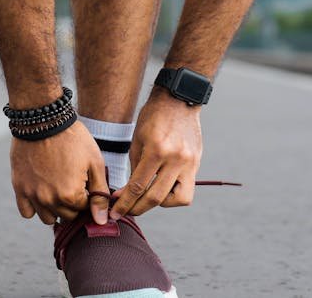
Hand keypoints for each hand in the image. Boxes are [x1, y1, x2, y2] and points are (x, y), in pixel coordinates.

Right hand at [10, 121, 110, 224]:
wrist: (43, 120)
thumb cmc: (73, 139)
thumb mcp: (94, 163)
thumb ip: (99, 194)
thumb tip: (101, 220)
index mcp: (71, 195)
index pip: (84, 210)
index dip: (87, 196)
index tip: (84, 182)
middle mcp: (50, 200)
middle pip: (67, 216)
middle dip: (73, 204)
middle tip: (72, 182)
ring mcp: (33, 195)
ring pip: (48, 219)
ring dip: (55, 209)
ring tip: (58, 187)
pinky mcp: (19, 188)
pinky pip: (27, 212)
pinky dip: (35, 207)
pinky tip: (42, 191)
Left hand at [111, 88, 202, 218]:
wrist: (178, 99)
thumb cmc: (153, 116)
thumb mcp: (137, 140)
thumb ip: (135, 168)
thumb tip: (129, 193)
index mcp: (157, 150)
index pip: (138, 186)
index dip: (124, 202)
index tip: (115, 212)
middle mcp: (176, 158)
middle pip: (156, 197)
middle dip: (137, 208)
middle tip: (125, 211)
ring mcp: (189, 162)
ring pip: (178, 199)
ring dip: (160, 204)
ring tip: (148, 198)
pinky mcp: (196, 163)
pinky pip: (187, 190)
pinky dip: (174, 196)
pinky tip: (163, 189)